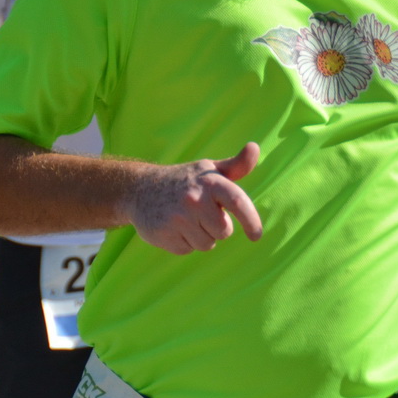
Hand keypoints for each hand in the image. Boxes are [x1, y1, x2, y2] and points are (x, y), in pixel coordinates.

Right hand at [125, 143, 262, 253]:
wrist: (140, 189)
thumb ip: (237, 165)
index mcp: (210, 181)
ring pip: (207, 244)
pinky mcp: (162, 234)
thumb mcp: (210, 170)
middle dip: (219, 228)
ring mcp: (177, 217)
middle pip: (224, 231)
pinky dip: (184, 243)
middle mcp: (194, 199)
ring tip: (187, 219)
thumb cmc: (185, 181)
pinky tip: (174, 227)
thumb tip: (255, 147)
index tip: (256, 236)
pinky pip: (187, 250)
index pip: (238, 202)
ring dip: (201, 237)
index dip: (251, 220)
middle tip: (203, 214)